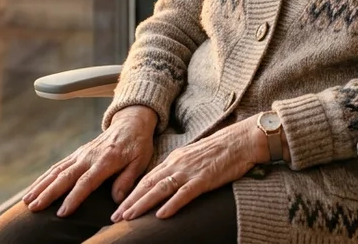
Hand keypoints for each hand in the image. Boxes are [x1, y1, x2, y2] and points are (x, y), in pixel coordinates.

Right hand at [22, 104, 156, 216]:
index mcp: (106, 161)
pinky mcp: (77, 154)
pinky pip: (57, 166)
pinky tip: (34, 188)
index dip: (74, 198)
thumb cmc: (138, 145)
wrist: (130, 122)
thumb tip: (117, 199)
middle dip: (48, 193)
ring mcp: (81, 154)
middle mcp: (89, 156)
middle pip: (65, 176)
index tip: (62, 213)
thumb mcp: (140, 161)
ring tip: (27, 201)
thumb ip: (127, 180)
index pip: (86, 182)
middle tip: (34, 207)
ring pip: (56, 171)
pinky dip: (44, 177)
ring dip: (41, 186)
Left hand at [111, 115, 262, 221]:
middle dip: (130, 202)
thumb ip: (180, 169)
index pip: (148, 179)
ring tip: (128, 217)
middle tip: (115, 217)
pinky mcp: (204, 178)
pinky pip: (184, 193)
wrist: (242, 140)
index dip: (132, 194)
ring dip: (142, 204)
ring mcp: (190, 171)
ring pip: (160, 189)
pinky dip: (171, 204)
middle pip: (148, 185)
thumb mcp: (194, 157)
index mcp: (174, 159)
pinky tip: (161, 215)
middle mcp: (177, 164)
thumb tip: (167, 184)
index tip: (119, 207)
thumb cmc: (221, 150)